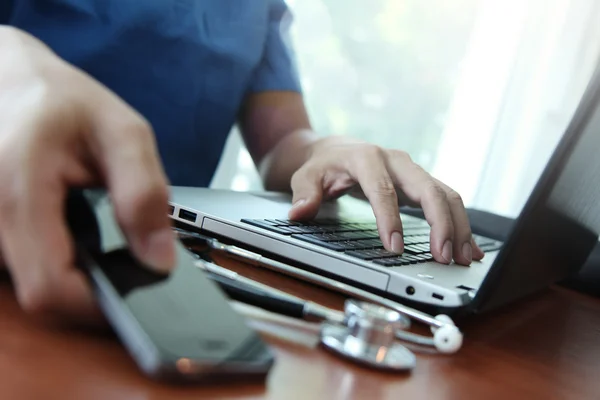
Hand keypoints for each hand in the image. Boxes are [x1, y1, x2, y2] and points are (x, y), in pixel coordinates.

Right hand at [0, 27, 175, 319]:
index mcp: (20, 189)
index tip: (132, 297)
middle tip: (126, 261)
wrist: (10, 80)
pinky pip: (23, 265)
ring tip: (99, 237)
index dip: (96, 306)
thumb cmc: (60, 99)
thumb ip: (144, 193)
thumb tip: (158, 258)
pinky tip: (75, 234)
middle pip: (40, 293)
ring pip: (31, 281)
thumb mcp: (122, 132)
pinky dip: (56, 260)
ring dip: (73, 273)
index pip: (50, 288)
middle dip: (90, 290)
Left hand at [288, 136, 483, 265]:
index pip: (383, 190)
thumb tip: (299, 212)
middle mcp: (396, 161)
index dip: (390, 219)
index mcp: (367, 158)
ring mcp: (412, 171)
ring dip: (458, 226)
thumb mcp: (306, 175)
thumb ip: (304, 193)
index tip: (395, 248)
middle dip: (440, 223)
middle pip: (428, 189)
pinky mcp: (421, 182)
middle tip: (444, 257)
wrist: (337, 150)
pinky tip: (468, 246)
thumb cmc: (323, 165)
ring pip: (445, 194)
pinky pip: (447, 199)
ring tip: (464, 258)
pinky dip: (460, 223)